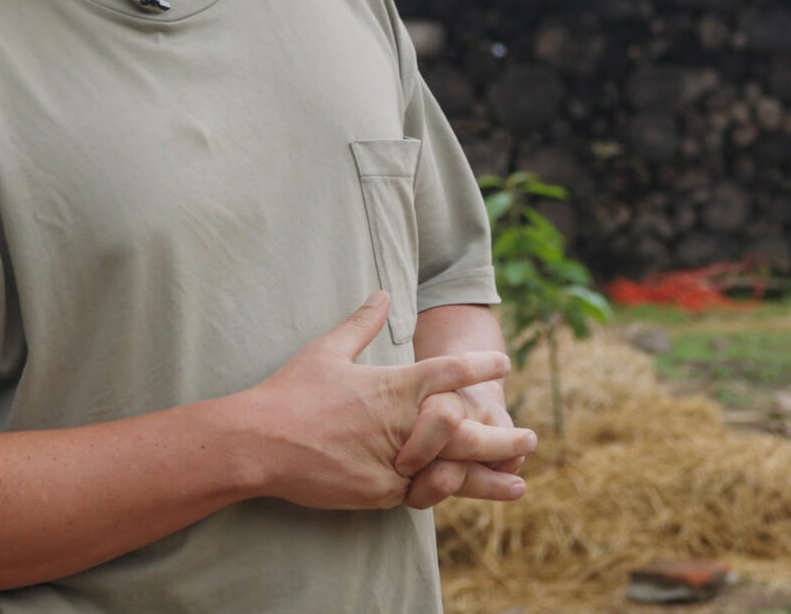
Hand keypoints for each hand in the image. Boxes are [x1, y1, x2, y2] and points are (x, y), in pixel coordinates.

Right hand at [239, 292, 531, 510]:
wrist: (259, 442)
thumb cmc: (291, 393)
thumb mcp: (327, 350)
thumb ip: (362, 324)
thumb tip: (382, 294)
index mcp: (393, 386)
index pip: (450, 373)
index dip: (480, 366)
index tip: (504, 364)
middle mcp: (401, 424)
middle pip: (466, 431)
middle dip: (502, 436)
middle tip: (532, 439)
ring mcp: (392, 463)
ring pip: (451, 473)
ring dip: (488, 478)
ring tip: (519, 484)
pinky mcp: (378, 493)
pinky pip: (416, 495)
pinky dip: (438, 494)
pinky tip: (465, 497)